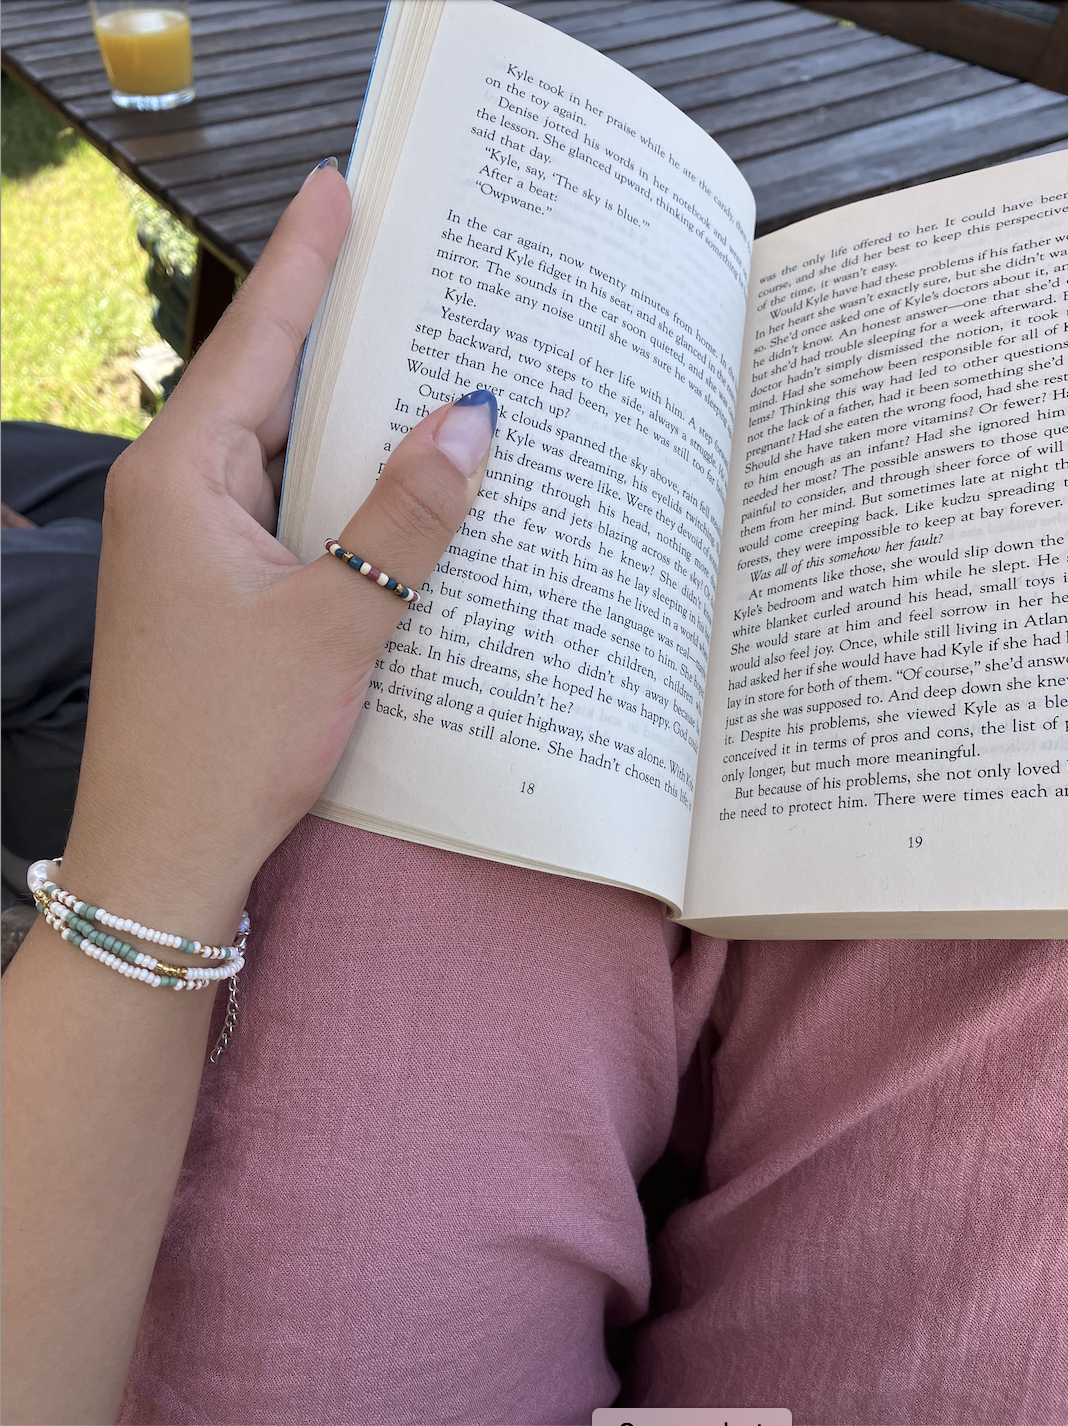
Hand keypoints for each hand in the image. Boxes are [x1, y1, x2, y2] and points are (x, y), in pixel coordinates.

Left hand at [1, 161, 496, 1425]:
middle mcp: (173, 497)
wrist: (163, 852)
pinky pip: (279, 508)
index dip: (307, 262)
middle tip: (403, 260)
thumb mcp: (338, 623)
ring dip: (341, 412)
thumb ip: (407, 518)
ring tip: (415, 356)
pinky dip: (333, 486)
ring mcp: (185, 544)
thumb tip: (473, 418)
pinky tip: (389, 480)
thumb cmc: (234, 741)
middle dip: (333, 326)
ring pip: (276, 450)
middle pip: (265, 385)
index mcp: (182, 480)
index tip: (341, 187)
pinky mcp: (207, 589)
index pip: (259, 342)